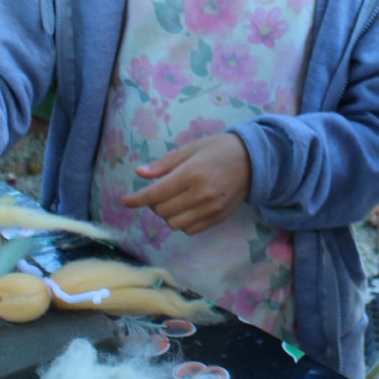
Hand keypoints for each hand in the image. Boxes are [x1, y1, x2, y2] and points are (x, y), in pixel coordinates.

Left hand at [121, 133, 250, 233]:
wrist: (253, 160)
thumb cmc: (218, 149)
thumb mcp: (191, 148)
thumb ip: (165, 164)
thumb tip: (139, 173)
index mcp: (191, 174)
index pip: (155, 194)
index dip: (136, 199)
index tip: (124, 201)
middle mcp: (200, 194)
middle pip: (162, 211)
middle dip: (153, 203)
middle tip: (159, 191)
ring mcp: (211, 208)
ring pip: (174, 223)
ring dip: (166, 214)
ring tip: (173, 200)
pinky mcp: (218, 218)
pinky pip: (190, 229)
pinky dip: (181, 222)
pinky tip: (185, 209)